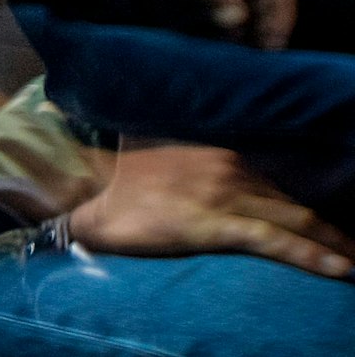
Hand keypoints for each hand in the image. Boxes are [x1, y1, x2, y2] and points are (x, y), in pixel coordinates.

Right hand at [70, 141, 354, 279]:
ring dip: (335, 245)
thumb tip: (174, 150)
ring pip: (298, 222)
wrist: (90, 195)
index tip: (331, 227)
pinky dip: (314, 256)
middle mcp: (231, 170)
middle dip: (333, 231)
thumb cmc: (120, 184)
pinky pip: (278, 242)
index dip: (305, 209)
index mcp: (220, 155)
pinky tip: (342, 269)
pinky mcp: (219, 225)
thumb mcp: (154, 155)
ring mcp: (227, 197)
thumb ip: (181, 155)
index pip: (276, 185)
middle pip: (296, 205)